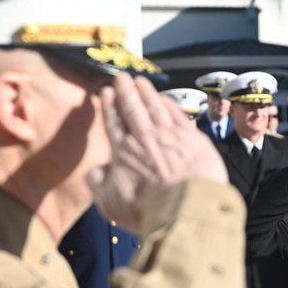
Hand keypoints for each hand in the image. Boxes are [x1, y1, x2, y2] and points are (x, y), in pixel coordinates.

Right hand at [88, 74, 227, 230]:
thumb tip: (95, 171)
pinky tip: (165, 98)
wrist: (185, 207)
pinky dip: (169, 104)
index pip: (113, 122)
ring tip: (141, 81)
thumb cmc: (147, 209)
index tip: (107, 92)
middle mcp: (145, 137)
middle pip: (133, 108)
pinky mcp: (192, 138)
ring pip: (156, 107)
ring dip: (147, 92)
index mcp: (122, 151)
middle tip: (122, 77)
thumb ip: (97, 184)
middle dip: (126, 91)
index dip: (110, 106)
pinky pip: (177, 114)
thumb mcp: (108, 203)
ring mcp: (170, 135)